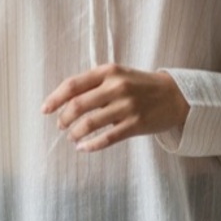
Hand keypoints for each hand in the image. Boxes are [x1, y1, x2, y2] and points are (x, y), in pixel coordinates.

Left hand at [42, 64, 188, 151]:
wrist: (175, 95)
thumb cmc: (140, 85)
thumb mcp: (118, 75)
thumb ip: (94, 84)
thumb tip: (64, 102)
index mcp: (109, 71)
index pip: (73, 85)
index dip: (55, 98)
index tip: (44, 110)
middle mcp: (117, 87)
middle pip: (78, 105)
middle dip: (64, 119)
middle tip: (61, 126)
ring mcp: (127, 106)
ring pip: (90, 123)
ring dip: (75, 133)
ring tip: (72, 138)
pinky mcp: (136, 124)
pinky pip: (107, 138)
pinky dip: (91, 145)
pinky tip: (83, 148)